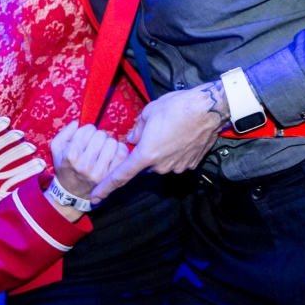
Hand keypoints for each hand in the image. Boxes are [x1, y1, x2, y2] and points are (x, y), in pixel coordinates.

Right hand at [50, 121, 128, 198]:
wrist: (72, 193)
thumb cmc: (65, 167)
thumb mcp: (57, 149)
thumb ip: (65, 132)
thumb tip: (78, 122)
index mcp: (72, 155)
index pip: (88, 129)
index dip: (87, 130)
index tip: (85, 138)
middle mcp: (86, 164)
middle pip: (101, 134)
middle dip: (98, 136)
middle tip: (94, 144)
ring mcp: (100, 172)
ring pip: (112, 142)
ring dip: (108, 143)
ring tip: (102, 150)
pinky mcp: (111, 176)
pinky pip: (122, 154)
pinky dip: (119, 149)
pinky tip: (112, 153)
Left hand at [90, 81, 228, 202]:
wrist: (209, 109)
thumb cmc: (177, 106)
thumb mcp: (149, 112)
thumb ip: (137, 130)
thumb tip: (132, 140)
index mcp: (146, 154)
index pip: (120, 175)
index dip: (106, 187)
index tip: (95, 197)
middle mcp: (160, 166)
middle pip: (144, 166)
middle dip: (143, 154)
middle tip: (152, 132)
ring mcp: (176, 167)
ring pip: (160, 163)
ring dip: (160, 151)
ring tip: (170, 130)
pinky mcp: (190, 165)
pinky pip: (175, 161)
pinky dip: (174, 152)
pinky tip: (181, 136)